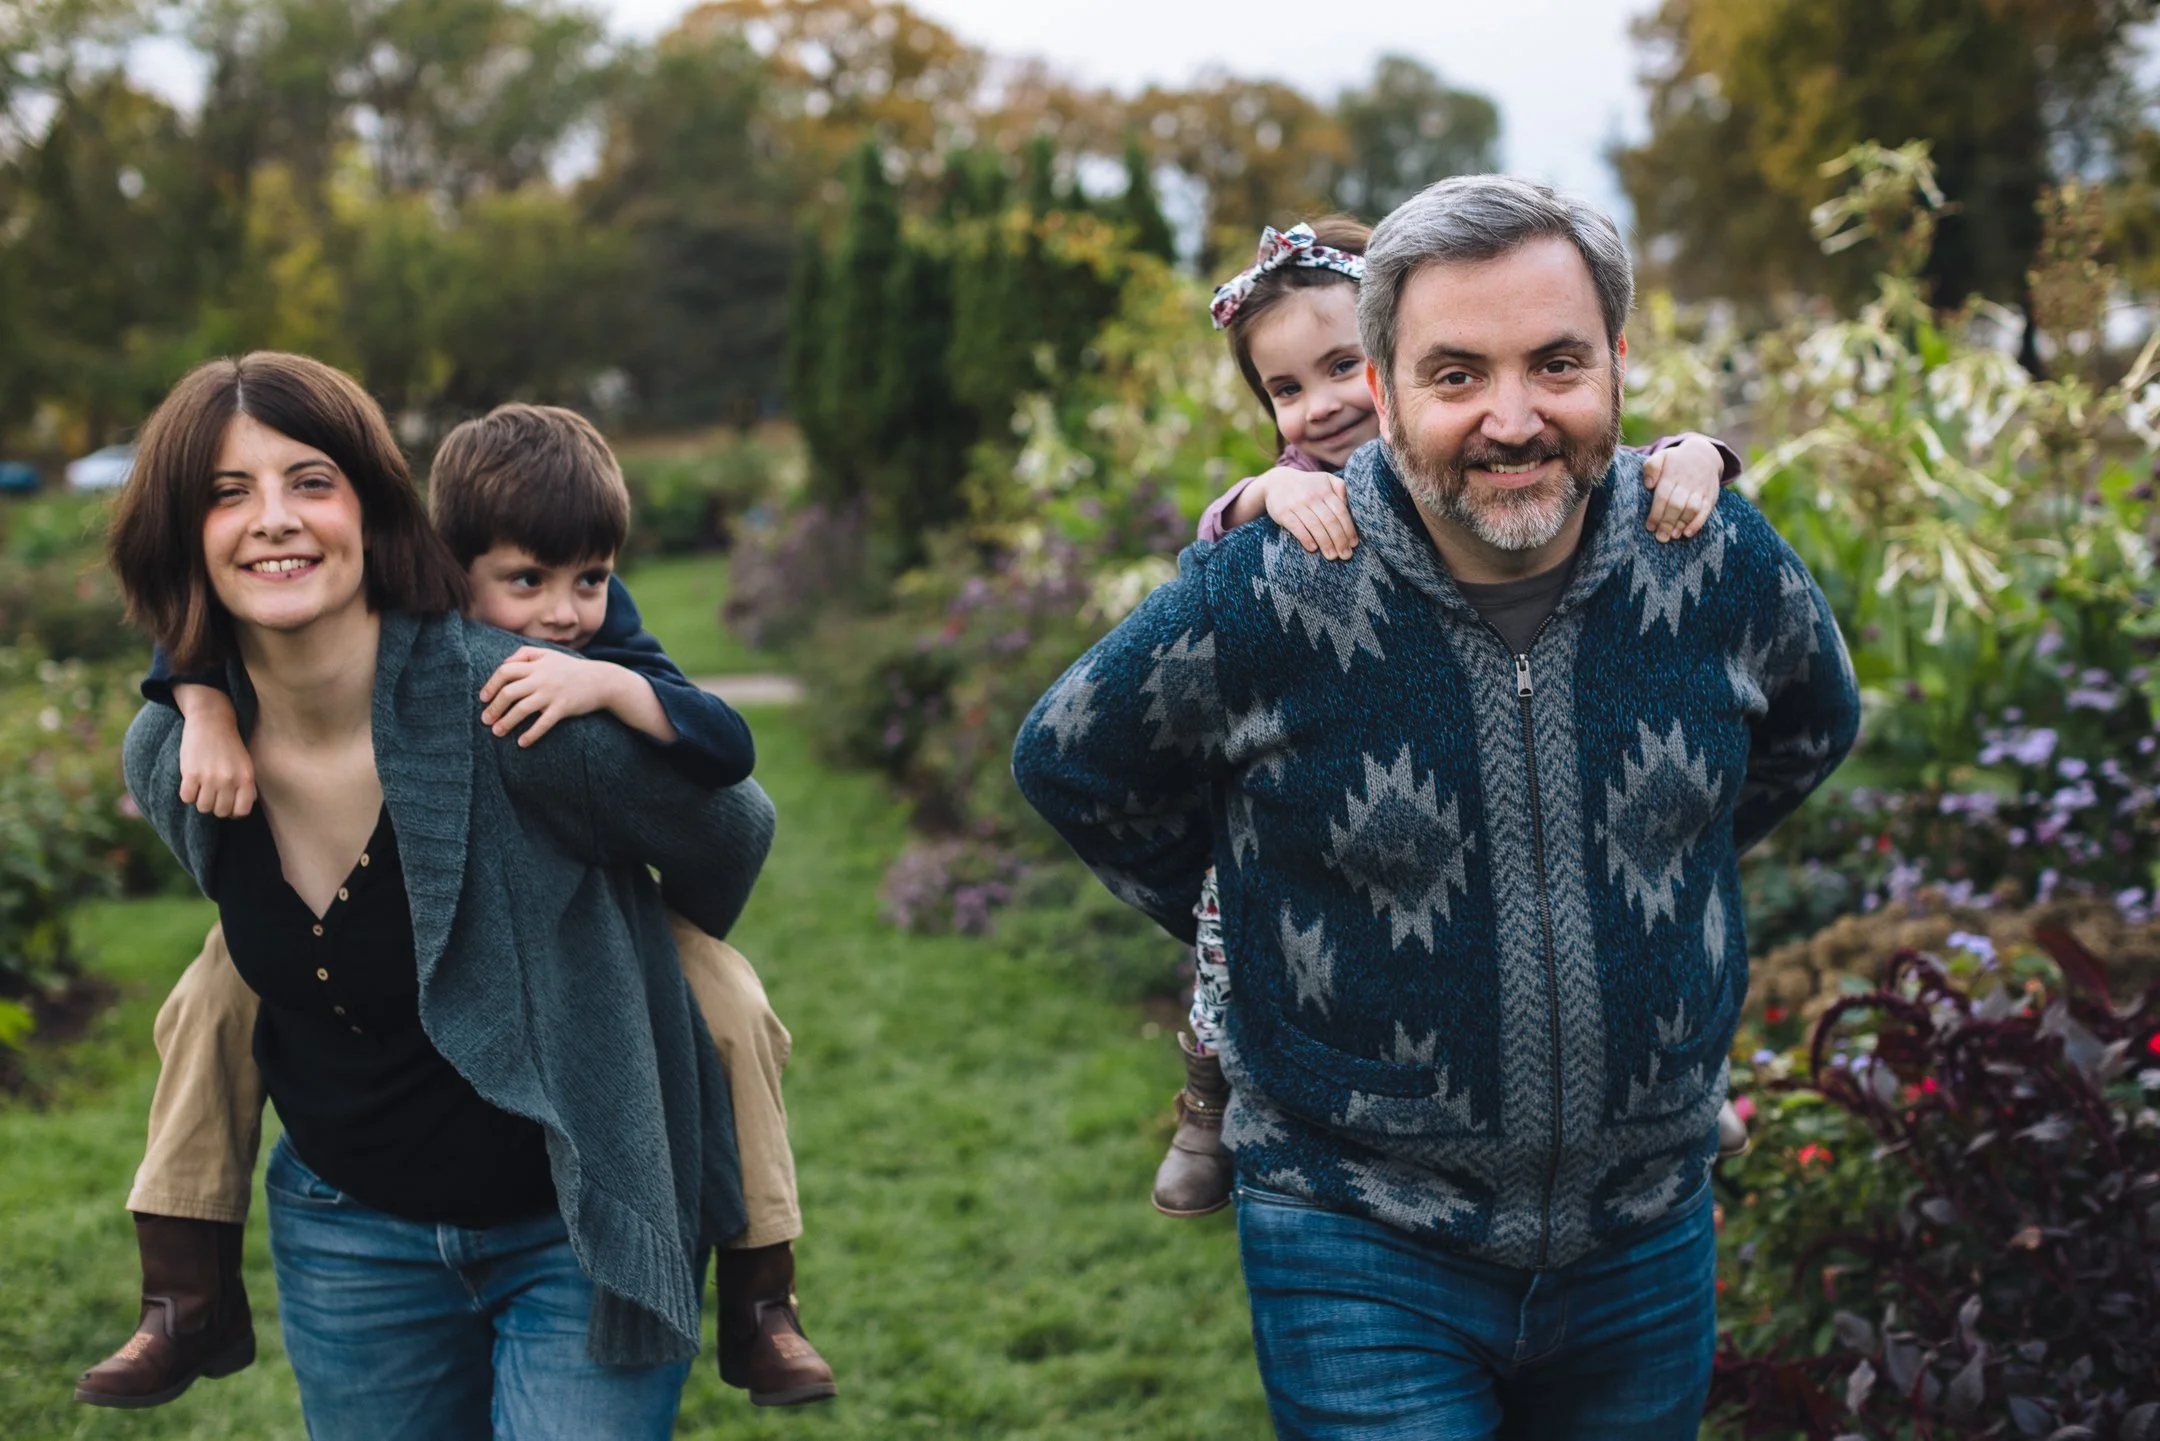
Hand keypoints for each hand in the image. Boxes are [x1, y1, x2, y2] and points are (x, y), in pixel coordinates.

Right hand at [176, 693, 255, 817]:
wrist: (212, 721)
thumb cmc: (230, 746)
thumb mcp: (246, 765)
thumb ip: (246, 787)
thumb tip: (240, 810)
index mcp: (246, 778)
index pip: (241, 811)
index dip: (232, 811)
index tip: (227, 803)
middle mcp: (230, 780)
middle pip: (220, 812)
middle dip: (216, 806)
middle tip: (212, 794)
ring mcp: (210, 777)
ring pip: (203, 807)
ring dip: (201, 801)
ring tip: (202, 788)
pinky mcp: (191, 773)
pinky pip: (187, 798)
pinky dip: (187, 794)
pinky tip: (191, 783)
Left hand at [478, 647, 618, 747]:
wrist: (602, 680)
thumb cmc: (570, 668)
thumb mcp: (549, 654)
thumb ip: (525, 654)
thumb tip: (503, 663)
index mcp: (536, 665)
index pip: (505, 671)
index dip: (491, 684)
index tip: (483, 698)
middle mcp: (542, 678)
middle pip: (509, 692)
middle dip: (494, 707)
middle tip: (485, 720)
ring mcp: (552, 694)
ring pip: (522, 709)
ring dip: (507, 722)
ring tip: (497, 733)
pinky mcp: (563, 708)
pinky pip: (543, 723)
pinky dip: (531, 734)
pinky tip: (521, 743)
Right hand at [1263, 470, 1360, 559]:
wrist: (1276, 482)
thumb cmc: (1307, 485)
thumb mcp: (1325, 480)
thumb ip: (1340, 488)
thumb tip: (1351, 506)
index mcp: (1325, 489)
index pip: (1340, 511)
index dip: (1348, 528)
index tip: (1354, 544)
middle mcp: (1312, 496)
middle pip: (1330, 520)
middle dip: (1339, 540)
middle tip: (1345, 556)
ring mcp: (1297, 504)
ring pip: (1315, 526)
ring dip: (1325, 543)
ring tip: (1332, 557)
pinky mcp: (1283, 513)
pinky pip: (1296, 527)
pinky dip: (1305, 538)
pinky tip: (1313, 549)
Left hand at [1642, 435, 1724, 541]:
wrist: (1704, 454)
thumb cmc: (1675, 461)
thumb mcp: (1661, 456)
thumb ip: (1651, 467)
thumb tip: (1648, 484)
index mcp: (1672, 475)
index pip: (1663, 496)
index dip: (1656, 513)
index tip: (1650, 527)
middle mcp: (1687, 482)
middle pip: (1677, 505)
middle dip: (1667, 522)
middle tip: (1660, 537)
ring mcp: (1700, 490)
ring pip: (1691, 509)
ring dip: (1681, 524)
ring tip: (1672, 536)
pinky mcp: (1710, 496)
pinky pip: (1705, 511)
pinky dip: (1697, 523)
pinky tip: (1687, 533)